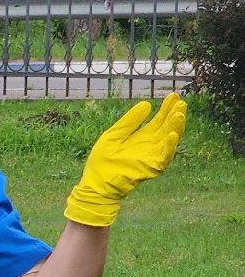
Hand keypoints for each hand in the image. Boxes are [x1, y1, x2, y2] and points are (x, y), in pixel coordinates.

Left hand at [64, 93, 186, 226]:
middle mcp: (152, 144)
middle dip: (175, 114)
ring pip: (170, 139)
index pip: (160, 119)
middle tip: (181, 102)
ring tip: (179, 115)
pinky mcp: (151, 167)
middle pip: (168, 127)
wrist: (96, 182)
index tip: (174, 95)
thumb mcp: (114, 134)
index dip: (167, 107)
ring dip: (176, 127)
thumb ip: (130, 121)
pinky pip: (165, 157)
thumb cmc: (103, 160)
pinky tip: (173, 135)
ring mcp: (153, 155)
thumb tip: (147, 103)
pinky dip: (170, 146)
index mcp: (143, 136)